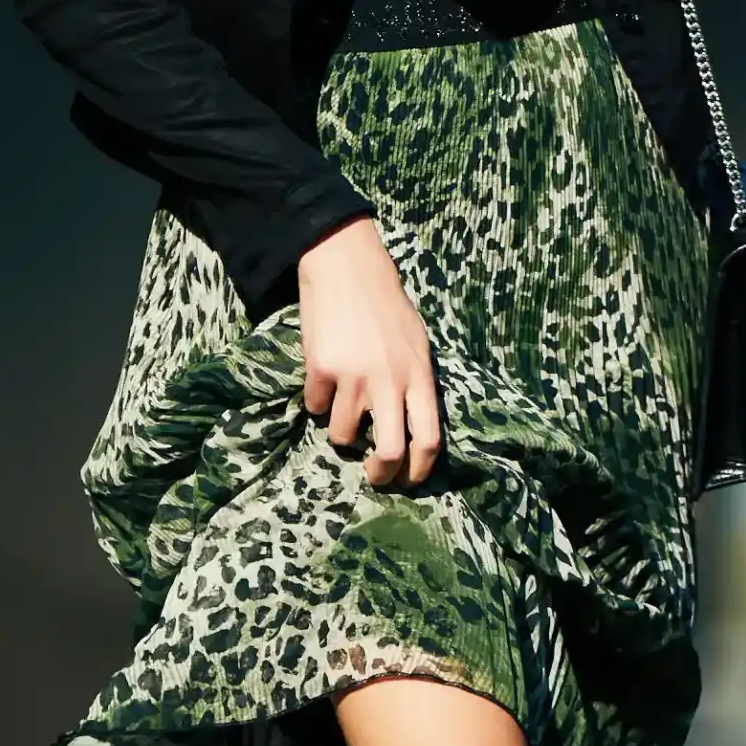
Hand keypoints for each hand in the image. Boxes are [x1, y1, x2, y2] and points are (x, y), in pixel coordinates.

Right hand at [297, 216, 443, 488]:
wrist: (347, 266)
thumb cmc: (387, 305)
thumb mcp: (417, 343)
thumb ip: (416, 383)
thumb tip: (412, 427)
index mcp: (419, 375)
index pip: (429, 439)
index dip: (419, 470)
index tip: (408, 479)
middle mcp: (390, 381)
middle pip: (389, 452)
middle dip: (381, 475)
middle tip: (374, 475)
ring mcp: (354, 377)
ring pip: (343, 436)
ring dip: (341, 432)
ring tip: (342, 410)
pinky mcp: (321, 370)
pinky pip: (316, 407)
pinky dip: (318, 401)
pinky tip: (323, 379)